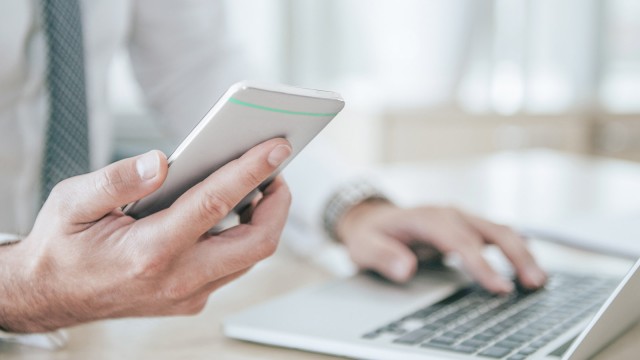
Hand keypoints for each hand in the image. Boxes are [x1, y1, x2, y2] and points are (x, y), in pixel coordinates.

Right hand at [0, 138, 291, 332]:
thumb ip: (118, 179)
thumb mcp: (72, 202)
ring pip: (248, 259)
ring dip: (264, 222)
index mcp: (149, 251)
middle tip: (277, 172)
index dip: (251, 172)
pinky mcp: (190, 299)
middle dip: (278, 205)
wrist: (49, 296)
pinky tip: (236, 212)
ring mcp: (187, 295)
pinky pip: (232, 268)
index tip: (277, 147)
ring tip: (261, 186)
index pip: (214, 204)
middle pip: (254, 244)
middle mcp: (176, 279)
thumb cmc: (62, 247)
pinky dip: (243, 238)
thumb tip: (161, 161)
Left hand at [336, 202, 545, 293]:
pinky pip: (497, 234)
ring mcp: (461, 218)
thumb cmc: (371, 234)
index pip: (460, 241)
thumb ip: (383, 257)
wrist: (373, 218)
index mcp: (427, 218)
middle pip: (490, 230)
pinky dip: (516, 248)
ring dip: (522, 253)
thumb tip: (406, 269)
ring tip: (539, 280)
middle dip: (515, 256)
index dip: (482, 264)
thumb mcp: (364, 246)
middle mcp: (449, 214)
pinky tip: (528, 265)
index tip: (499, 287)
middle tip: (532, 283)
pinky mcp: (467, 226)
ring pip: (500, 230)